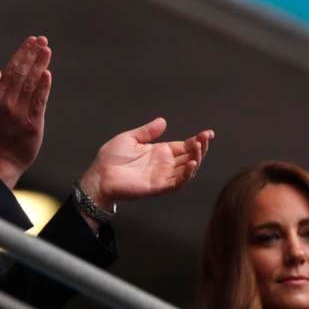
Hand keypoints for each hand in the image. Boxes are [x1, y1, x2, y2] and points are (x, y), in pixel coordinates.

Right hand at [0, 36, 51, 188]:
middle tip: (42, 40)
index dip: (22, 53)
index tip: (32, 40)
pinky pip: (37, 102)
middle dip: (32, 55)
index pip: (11, 69)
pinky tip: (48, 74)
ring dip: (39, 65)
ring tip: (47, 50)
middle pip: (20, 73)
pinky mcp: (31, 123)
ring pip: (30, 84)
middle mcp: (7, 102)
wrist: (3, 159)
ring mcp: (19, 113)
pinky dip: (42, 87)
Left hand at [78, 117, 213, 210]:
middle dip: (200, 148)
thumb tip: (163, 121)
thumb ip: (147, 131)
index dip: (197, 140)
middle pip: (190, 156)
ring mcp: (163, 176)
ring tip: (199, 148)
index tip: (208, 133)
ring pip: (187, 170)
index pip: (185, 146)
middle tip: (205, 138)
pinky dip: (187, 175)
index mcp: (160, 151)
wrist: (100, 176)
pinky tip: (191, 163)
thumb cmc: (111, 158)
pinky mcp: (158, 187)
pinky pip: (177, 183)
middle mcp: (165, 164)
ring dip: (196, 160)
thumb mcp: (130, 138)